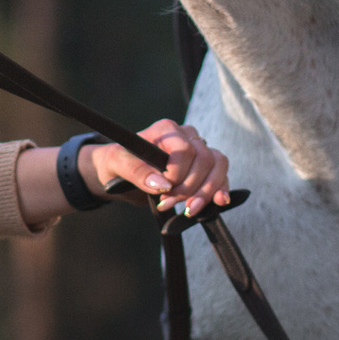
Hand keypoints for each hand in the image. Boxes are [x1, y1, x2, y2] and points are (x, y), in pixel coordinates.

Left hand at [87, 119, 230, 217]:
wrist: (119, 174)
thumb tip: (163, 184)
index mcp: (166, 129)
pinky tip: (219, 202)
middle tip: (168, 203)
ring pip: (218, 166)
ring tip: (189, 210)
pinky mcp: (203, 169)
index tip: (163, 189)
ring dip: (206, 192)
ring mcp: (197, 151)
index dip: (178, 173)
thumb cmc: (117, 163)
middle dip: (190, 187)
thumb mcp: (118, 165)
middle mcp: (186, 136)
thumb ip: (137, 172)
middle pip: (205, 159)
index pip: (185, 150)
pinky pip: (220, 176)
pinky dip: (220, 190)